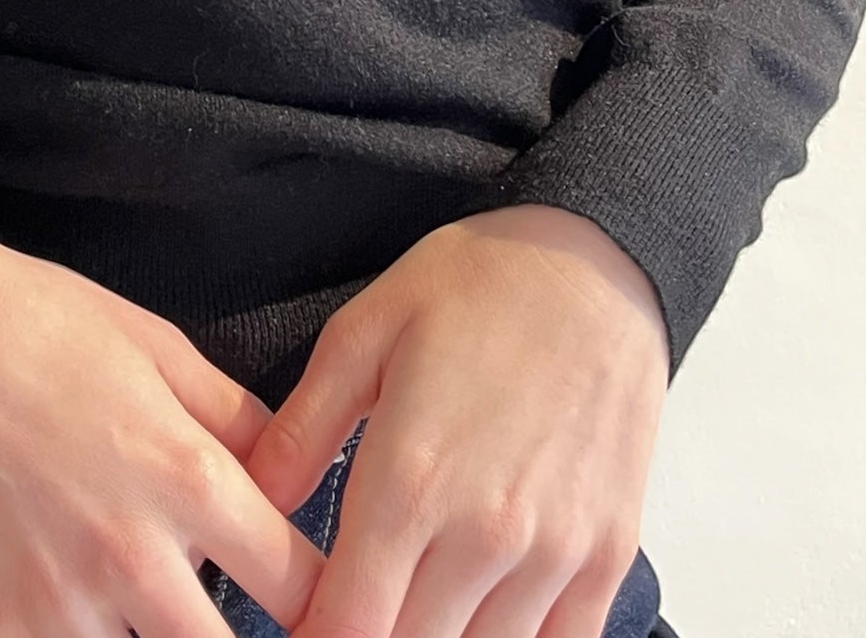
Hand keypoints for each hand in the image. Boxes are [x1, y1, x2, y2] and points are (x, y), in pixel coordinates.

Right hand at [0, 219, 327, 636]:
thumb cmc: (37, 322)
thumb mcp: (159, 347)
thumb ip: (237, 424)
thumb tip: (293, 479)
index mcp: (184, 476)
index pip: (300, 585)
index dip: (326, 597)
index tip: (325, 600)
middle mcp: (129, 554)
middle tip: (246, 618)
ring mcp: (53, 604)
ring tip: (153, 611)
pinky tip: (88, 621)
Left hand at [241, 205, 670, 637]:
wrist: (594, 264)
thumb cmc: (479, 286)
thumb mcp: (364, 331)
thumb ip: (303, 428)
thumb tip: (257, 502)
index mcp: (411, 479)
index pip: (350, 626)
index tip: (302, 624)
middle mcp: (484, 533)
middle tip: (353, 604)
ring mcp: (554, 553)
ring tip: (411, 602)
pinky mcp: (608, 556)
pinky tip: (481, 616)